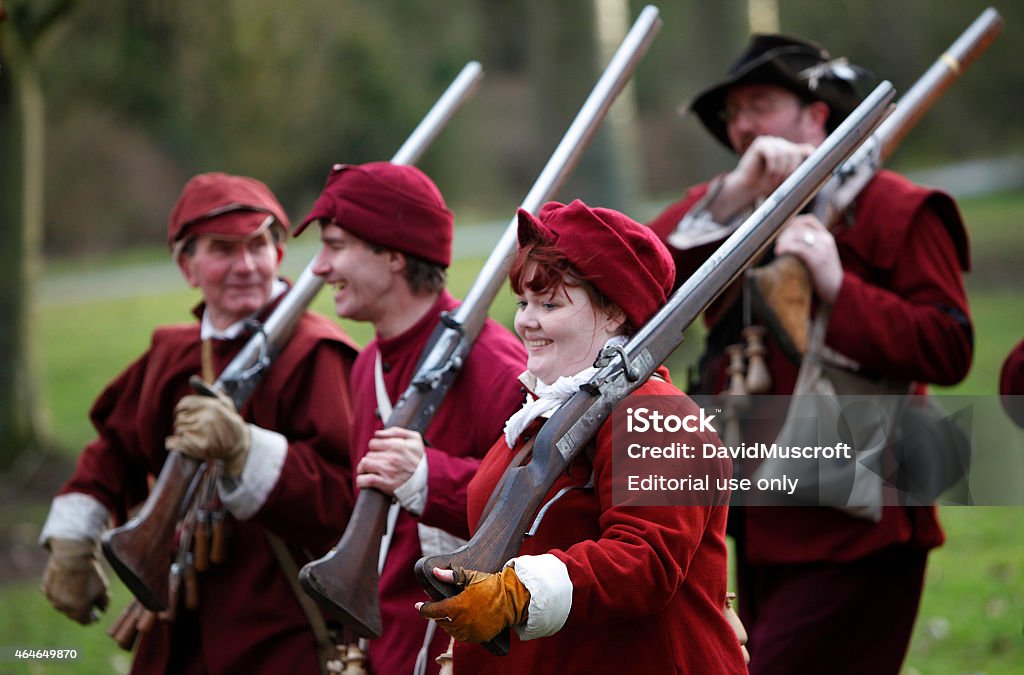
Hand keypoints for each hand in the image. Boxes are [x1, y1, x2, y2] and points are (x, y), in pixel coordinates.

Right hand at [41, 538, 108, 624]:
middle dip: (82, 610)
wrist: (73, 556)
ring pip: (63, 605)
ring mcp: (52, 599)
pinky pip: (54, 596)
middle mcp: (63, 608)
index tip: (96, 614)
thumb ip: (104, 602)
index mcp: (79, 610)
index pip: (85, 621)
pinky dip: (60, 592)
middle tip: (88, 601)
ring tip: (78, 589)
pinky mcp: (45, 590)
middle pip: (73, 615)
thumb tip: (102, 610)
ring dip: (70, 602)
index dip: (92, 618)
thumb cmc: (91, 573)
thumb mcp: (104, 588)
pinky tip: (67, 583)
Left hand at [168, 387, 249, 475]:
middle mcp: (208, 418)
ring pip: (178, 430)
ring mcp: (204, 434)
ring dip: (180, 434)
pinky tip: (178, 444)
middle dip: (182, 423)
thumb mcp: (224, 402)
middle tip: (190, 428)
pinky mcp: (199, 449)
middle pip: (180, 418)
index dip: (181, 409)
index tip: (182, 414)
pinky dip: (173, 444)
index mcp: (213, 406)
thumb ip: (207, 390)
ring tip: (190, 436)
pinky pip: (175, 444)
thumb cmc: (229, 421)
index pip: (184, 404)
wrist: (239, 445)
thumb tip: (192, 379)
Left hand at [356, 427, 424, 494]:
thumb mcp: (415, 439)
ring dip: (365, 468)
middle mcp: (393, 457)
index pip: (374, 442)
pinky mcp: (386, 483)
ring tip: (371, 470)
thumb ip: (396, 431)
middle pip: (369, 453)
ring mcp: (389, 470)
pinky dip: (361, 480)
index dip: (375, 448)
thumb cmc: (417, 460)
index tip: (379, 453)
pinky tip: (363, 480)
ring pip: (365, 464)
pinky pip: (365, 480)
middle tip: (378, 463)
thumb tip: (377, 433)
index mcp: (399, 445)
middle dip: (372, 458)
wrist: (421, 482)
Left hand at [416, 566, 530, 642]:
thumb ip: (451, 575)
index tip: (419, 605)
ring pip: (449, 630)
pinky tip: (460, 621)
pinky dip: (458, 630)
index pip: (432, 611)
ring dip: (446, 622)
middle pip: (440, 621)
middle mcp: (461, 622)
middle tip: (438, 606)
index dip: (423, 608)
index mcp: (456, 607)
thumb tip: (435, 572)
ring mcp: (469, 632)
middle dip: (436, 613)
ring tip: (449, 613)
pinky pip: (462, 636)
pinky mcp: (478, 637)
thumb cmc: (491, 585)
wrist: (512, 600)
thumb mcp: (471, 576)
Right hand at [720, 136, 816, 207]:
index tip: (816, 168)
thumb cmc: (765, 185)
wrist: (746, 187)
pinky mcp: (761, 143)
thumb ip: (798, 175)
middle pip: (795, 152)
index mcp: (790, 151)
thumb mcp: (785, 180)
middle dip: (790, 170)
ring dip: (780, 170)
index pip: (806, 150)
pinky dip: (772, 166)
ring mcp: (771, 141)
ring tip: (774, 181)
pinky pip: (773, 153)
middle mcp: (782, 144)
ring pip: (784, 153)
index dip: (812, 157)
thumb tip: (817, 176)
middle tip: (782, 183)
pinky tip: (768, 175)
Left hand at [774, 214, 843, 302]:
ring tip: (778, 249)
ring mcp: (822, 248)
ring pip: (796, 234)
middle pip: (799, 226)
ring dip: (783, 240)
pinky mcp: (817, 259)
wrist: (841, 290)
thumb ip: (812, 246)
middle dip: (785, 233)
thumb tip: (790, 241)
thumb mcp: (823, 255)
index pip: (809, 220)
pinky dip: (785, 248)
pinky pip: (797, 247)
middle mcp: (825, 239)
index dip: (793, 222)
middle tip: (778, 243)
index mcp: (827, 237)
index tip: (783, 231)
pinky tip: (779, 253)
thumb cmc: (826, 276)